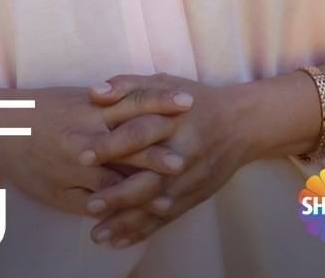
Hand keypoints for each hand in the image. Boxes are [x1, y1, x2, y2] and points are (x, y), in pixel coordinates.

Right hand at [0, 81, 195, 215]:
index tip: (187, 100)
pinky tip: (134, 220)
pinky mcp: (67, 189)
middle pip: (129, 144)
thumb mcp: (72, 97)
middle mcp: (86, 136)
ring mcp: (76, 166)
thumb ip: (104, 102)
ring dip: (144, 191)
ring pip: (115, 180)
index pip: (131, 103)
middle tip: (189, 156)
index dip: (160, 102)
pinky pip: (96, 203)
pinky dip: (118, 211)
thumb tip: (137, 100)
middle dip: (158, 153)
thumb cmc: (38, 109)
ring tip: (172, 199)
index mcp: (89, 109)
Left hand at [81, 73, 254, 246]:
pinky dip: (143, 232)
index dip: (111, 145)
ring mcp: (190, 180)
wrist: (240, 124)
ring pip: (156, 205)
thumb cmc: (192, 100)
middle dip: (119, 193)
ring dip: (127, 221)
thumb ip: (126, 85)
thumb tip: (93, 93)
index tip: (83, 157)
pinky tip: (120, 242)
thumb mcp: (162, 82)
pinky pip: (167, 219)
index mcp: (172, 121)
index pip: (138, 134)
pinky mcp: (194, 197)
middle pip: (149, 177)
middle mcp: (183, 153)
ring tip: (99, 233)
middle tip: (90, 204)